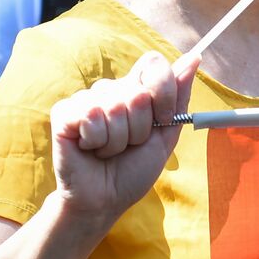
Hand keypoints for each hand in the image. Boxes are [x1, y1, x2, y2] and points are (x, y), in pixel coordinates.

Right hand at [50, 51, 199, 243]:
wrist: (105, 200)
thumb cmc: (133, 169)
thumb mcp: (166, 134)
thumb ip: (179, 96)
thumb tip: (194, 58)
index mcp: (135, 90)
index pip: (153, 63)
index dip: (163, 91)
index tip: (162, 119)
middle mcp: (110, 90)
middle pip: (138, 93)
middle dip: (140, 129)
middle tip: (128, 146)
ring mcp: (85, 99)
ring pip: (115, 107)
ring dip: (118, 141)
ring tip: (107, 151)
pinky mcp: (63, 112)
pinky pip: (90, 116)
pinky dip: (96, 141)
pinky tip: (89, 149)